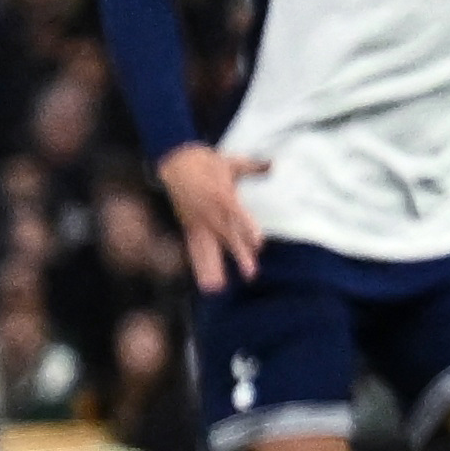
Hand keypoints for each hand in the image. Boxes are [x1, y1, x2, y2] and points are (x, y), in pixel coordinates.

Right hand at [156, 143, 270, 290]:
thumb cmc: (205, 161)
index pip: (235, 215)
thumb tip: (274, 163)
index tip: (259, 244)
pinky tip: (207, 286)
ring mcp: (197, 222)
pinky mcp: (190, 228)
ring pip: (206, 248)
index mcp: (220, 195)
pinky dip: (200, 267)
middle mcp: (208, 212)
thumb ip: (254, 166)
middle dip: (238, 255)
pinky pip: (195, 249)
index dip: (246, 229)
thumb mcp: (231, 161)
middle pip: (225, 236)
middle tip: (251, 274)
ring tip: (217, 289)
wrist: (174, 161)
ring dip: (212, 268)